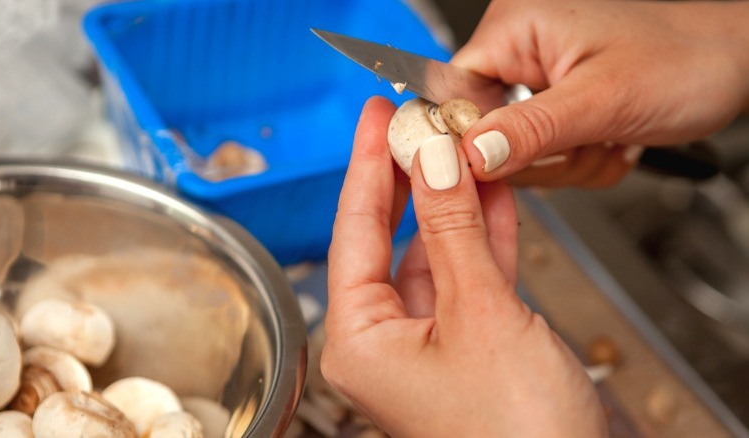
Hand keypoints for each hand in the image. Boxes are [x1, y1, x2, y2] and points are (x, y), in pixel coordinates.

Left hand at [322, 96, 606, 436]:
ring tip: (462, 146)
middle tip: (415, 124)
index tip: (377, 120)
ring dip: (455, 201)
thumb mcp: (481, 314)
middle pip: (391, 239)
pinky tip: (494, 195)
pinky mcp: (472, 344)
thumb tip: (435, 164)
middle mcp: (386, 342)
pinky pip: (470, 276)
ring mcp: (430, 342)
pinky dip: (485, 235)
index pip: (354, 233)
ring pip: (437, 252)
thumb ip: (455, 232)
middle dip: (408, 179)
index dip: (368, 168)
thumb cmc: (516, 435)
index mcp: (361, 341)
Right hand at [451, 0, 748, 184]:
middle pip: (481, 131)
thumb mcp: (602, 99)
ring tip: (606, 136)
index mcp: (514, 28)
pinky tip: (608, 139)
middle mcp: (518, 50)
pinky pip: (541, 155)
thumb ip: (530, 129)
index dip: (470, 138)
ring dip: (565, 161)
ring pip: (513, 152)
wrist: (731, 64)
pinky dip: (576, 161)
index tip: (495, 167)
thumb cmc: (683, 59)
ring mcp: (535, 80)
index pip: (451, 94)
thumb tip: (470, 154)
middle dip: (536, 155)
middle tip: (582, 142)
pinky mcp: (553, 104)